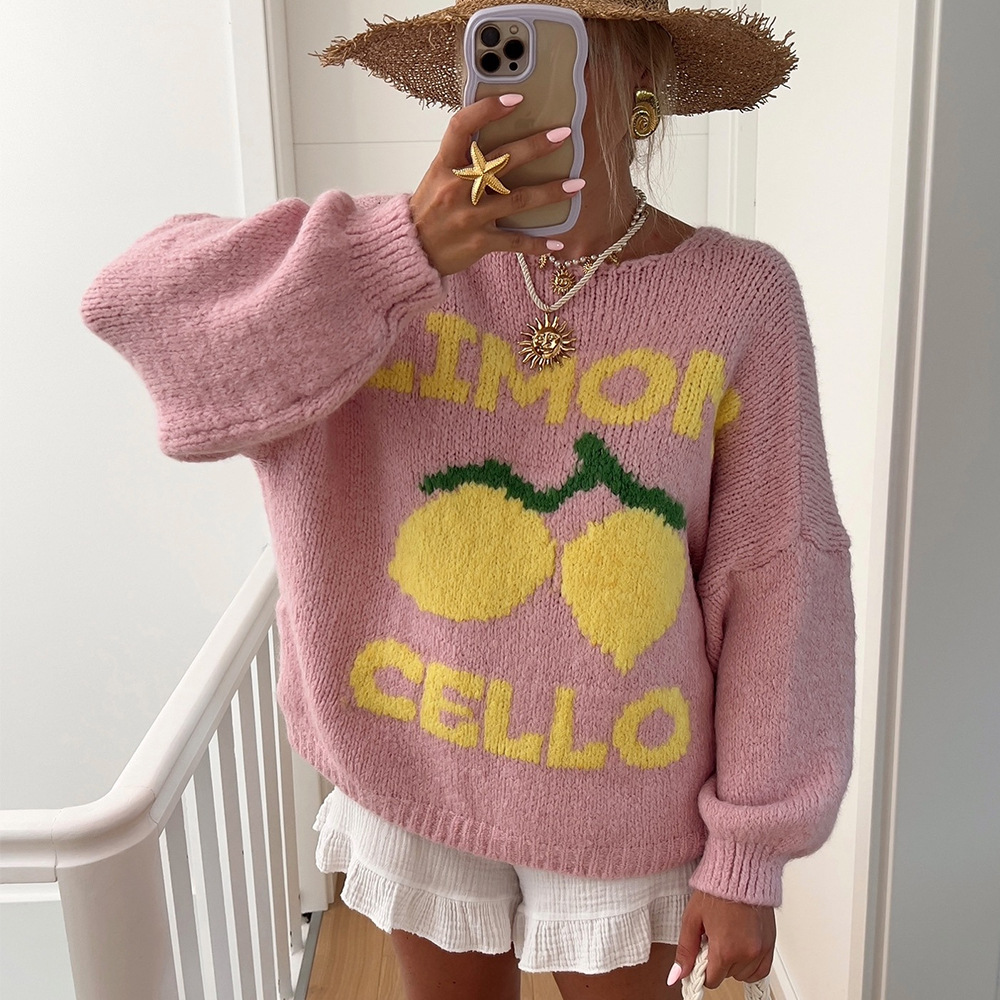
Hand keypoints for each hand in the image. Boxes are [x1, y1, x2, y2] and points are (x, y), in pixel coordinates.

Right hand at [410, 94, 580, 276]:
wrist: (412, 250)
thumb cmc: (430, 209)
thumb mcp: (438, 175)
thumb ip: (463, 158)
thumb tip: (495, 131)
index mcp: (445, 165)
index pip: (462, 127)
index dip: (487, 109)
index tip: (516, 98)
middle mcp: (458, 187)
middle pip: (501, 160)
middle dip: (535, 146)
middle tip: (563, 135)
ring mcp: (469, 216)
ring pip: (517, 200)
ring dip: (550, 192)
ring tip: (577, 184)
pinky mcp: (479, 242)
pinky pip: (514, 242)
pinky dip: (537, 244)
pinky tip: (558, 243)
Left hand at [670, 889, 774, 989]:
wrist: (740, 870)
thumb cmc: (717, 889)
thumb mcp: (692, 918)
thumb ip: (685, 951)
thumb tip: (677, 975)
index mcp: (725, 949)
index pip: (711, 980)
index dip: (703, 968)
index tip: (702, 954)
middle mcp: (746, 953)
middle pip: (728, 976)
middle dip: (719, 961)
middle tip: (715, 937)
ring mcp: (761, 950)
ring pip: (744, 974)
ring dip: (735, 963)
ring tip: (728, 937)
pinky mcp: (771, 944)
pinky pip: (762, 970)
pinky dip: (751, 965)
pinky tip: (741, 947)